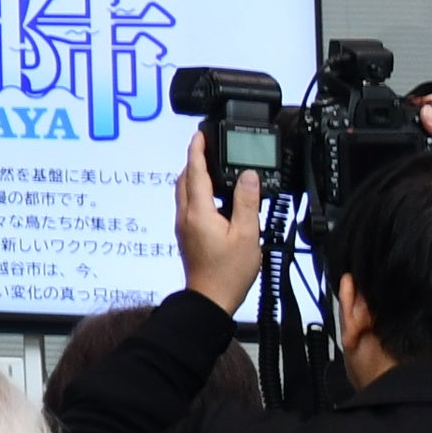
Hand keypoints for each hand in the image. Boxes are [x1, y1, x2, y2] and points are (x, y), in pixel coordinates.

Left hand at [174, 130, 264, 314]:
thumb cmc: (228, 272)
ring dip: (196, 178)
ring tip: (215, 171)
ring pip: (185, 192)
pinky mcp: (187, 234)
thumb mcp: (246, 235)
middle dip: (194, 161)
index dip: (197, 150)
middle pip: (185, 179)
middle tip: (208, 149)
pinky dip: (199, 194)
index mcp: (198, 212)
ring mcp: (184, 226)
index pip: (194, 172)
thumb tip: (248, 175)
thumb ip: (246, 202)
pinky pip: (189, 205)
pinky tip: (216, 200)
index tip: (199, 134)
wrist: (210, 298)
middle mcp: (186, 215)